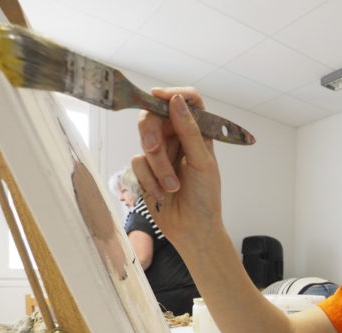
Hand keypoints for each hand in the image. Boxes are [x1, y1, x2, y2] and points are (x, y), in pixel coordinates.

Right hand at [131, 87, 221, 252]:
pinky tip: (161, 195)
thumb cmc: (205, 198)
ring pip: (144, 141)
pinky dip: (148, 180)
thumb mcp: (202, 163)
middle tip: (153, 149)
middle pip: (154, 115)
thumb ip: (189, 131)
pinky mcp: (145, 170)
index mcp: (198, 133)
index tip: (158, 97)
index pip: (187, 101)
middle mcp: (178, 139)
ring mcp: (160, 153)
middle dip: (152, 134)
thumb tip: (176, 100)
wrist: (192, 229)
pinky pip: (137, 163)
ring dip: (156, 166)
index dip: (172, 94)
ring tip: (171, 187)